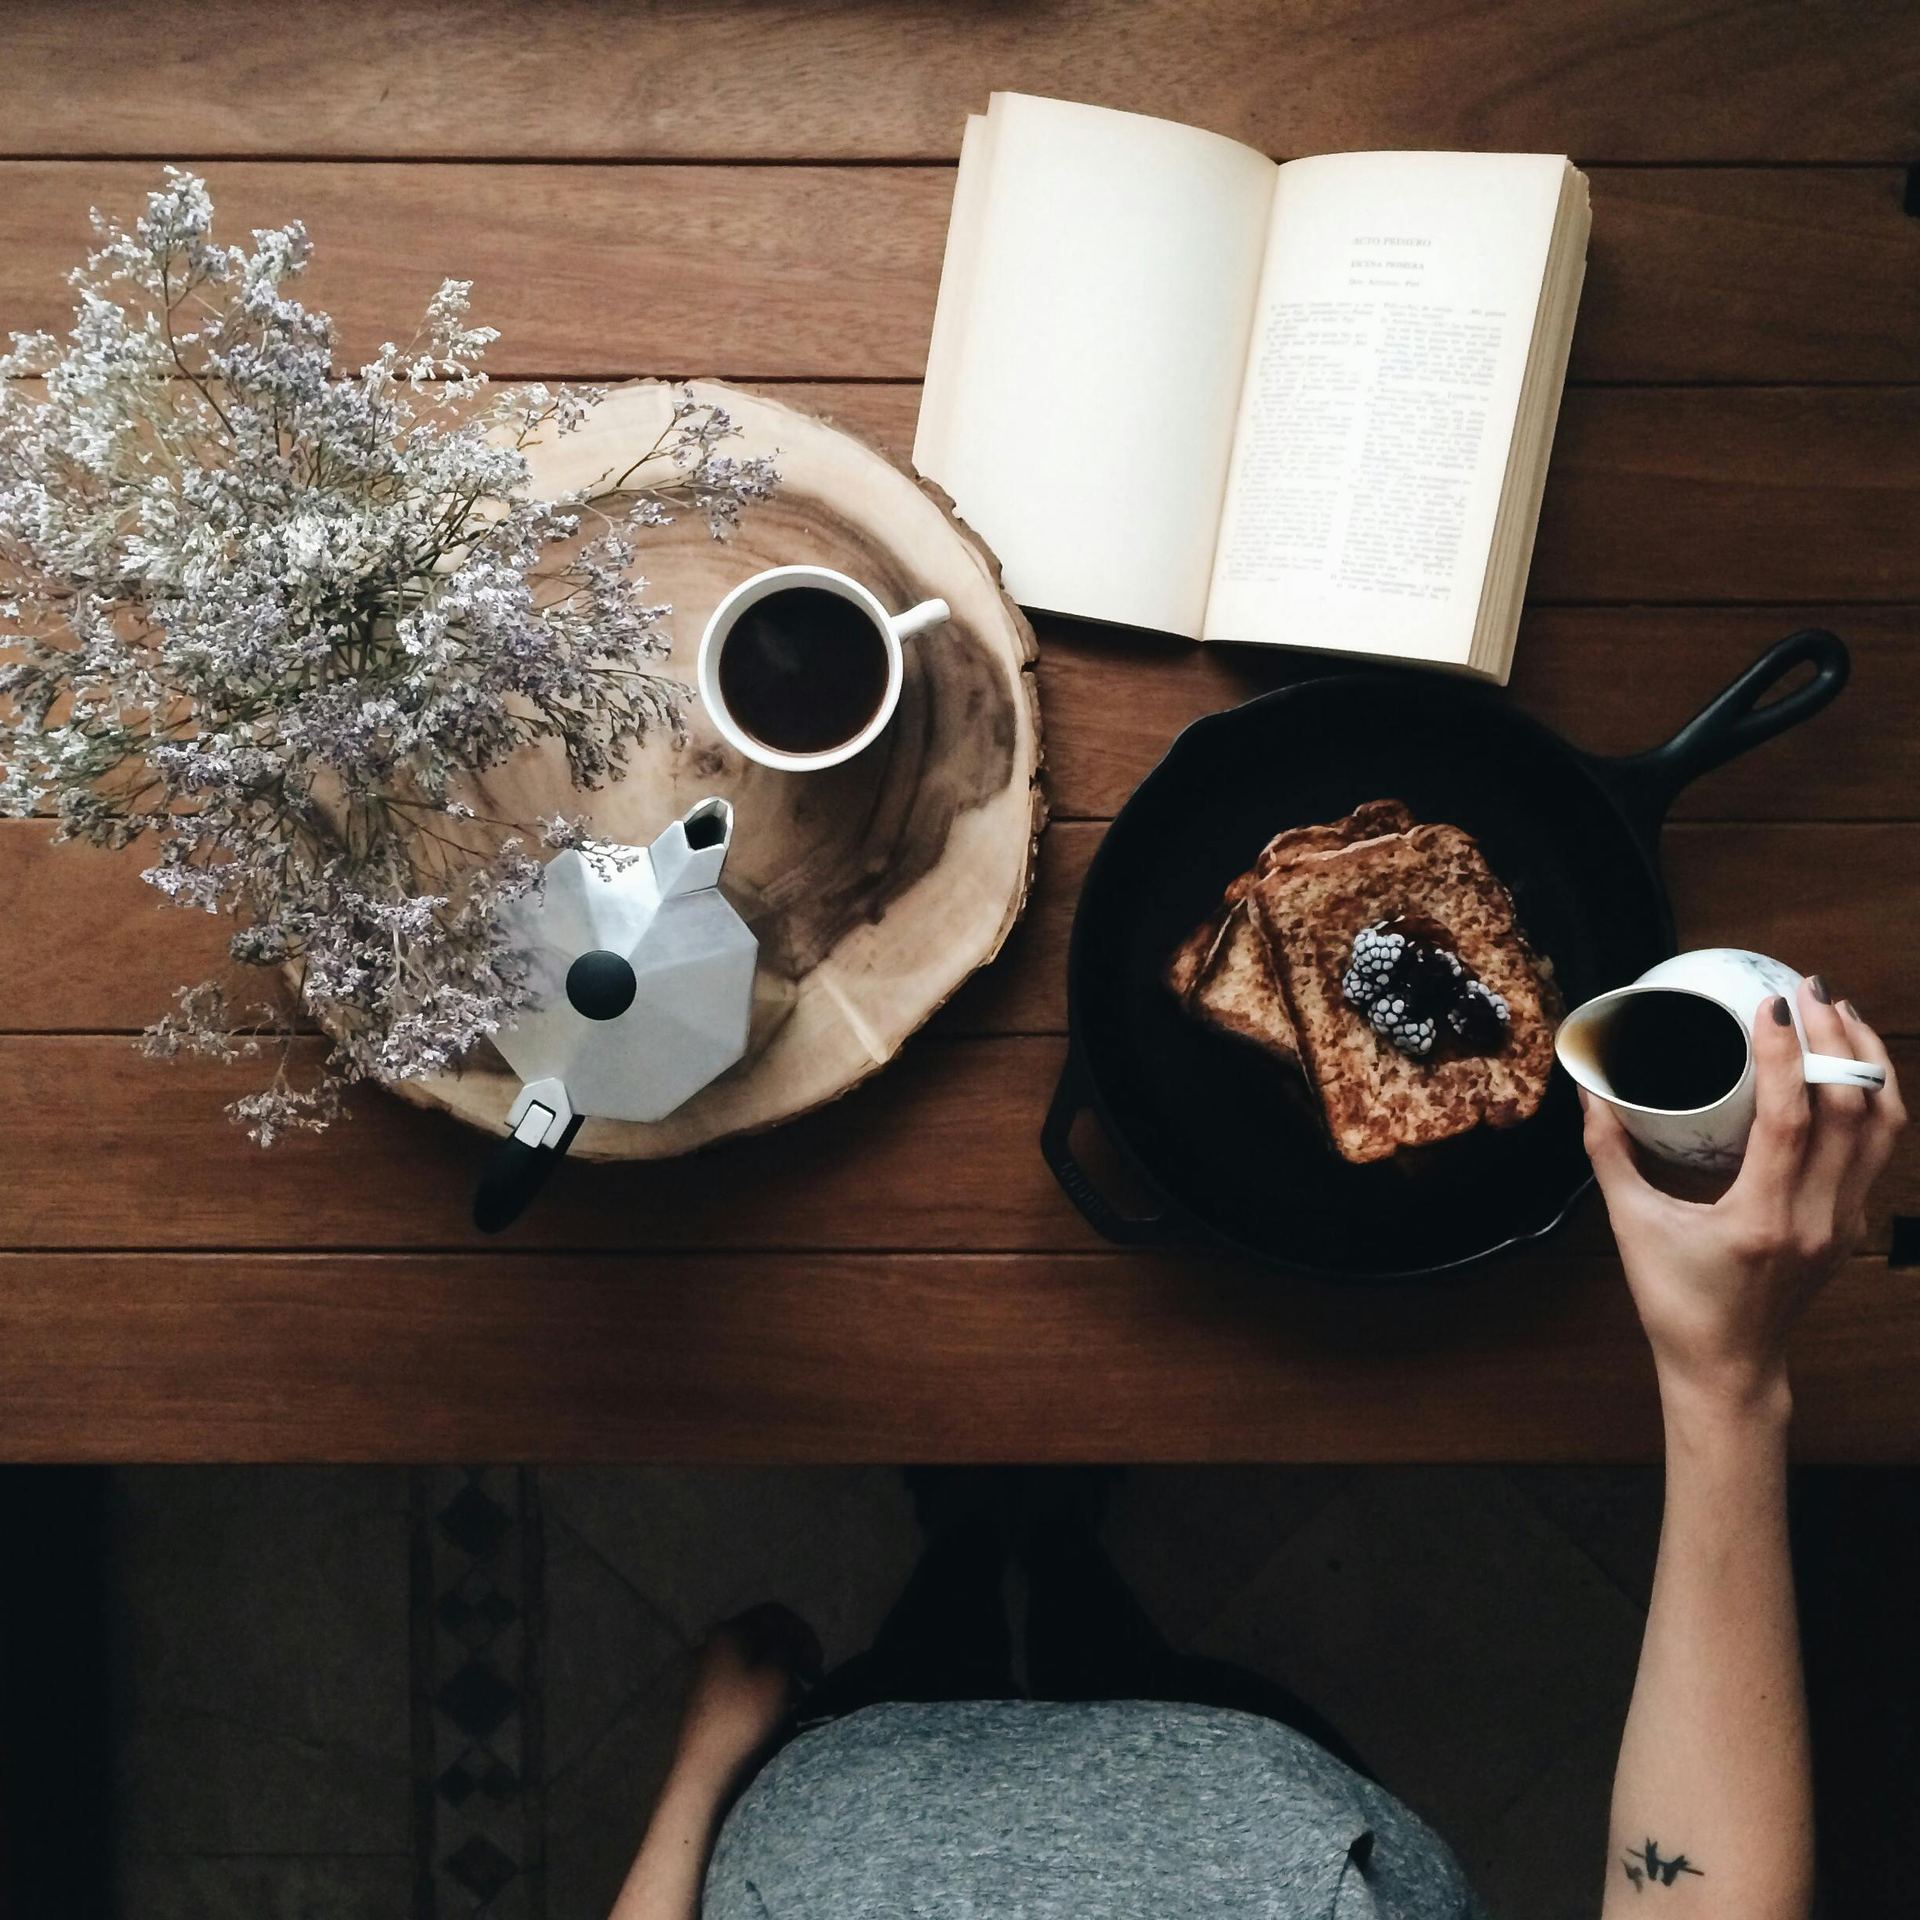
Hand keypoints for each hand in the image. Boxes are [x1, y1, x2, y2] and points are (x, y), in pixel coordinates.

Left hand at [670, 1603, 822, 1793]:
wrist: (705, 1766)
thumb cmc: (745, 1715)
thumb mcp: (778, 1675)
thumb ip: (788, 1646)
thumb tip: (787, 1641)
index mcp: (729, 1630)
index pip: (775, 1614)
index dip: (803, 1632)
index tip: (818, 1661)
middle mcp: (713, 1642)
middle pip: (763, 1634)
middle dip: (792, 1651)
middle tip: (812, 1676)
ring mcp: (705, 1668)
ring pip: (752, 1656)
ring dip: (780, 1668)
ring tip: (798, 1694)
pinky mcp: (705, 1693)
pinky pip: (740, 1675)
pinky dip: (762, 1682)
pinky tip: (775, 1704)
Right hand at [1582, 980, 1904, 1411]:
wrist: (1728, 1369)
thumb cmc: (1675, 1302)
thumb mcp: (1631, 1224)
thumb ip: (1610, 1153)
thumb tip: (1590, 1090)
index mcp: (1762, 1219)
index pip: (1792, 1120)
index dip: (1787, 1056)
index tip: (1771, 1006)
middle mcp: (1817, 1218)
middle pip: (1854, 1111)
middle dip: (1838, 1039)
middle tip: (1808, 990)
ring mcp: (1844, 1223)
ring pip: (1882, 1128)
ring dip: (1867, 1064)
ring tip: (1841, 1015)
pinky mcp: (1851, 1224)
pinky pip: (1877, 1148)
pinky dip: (1868, 1099)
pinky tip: (1845, 1068)